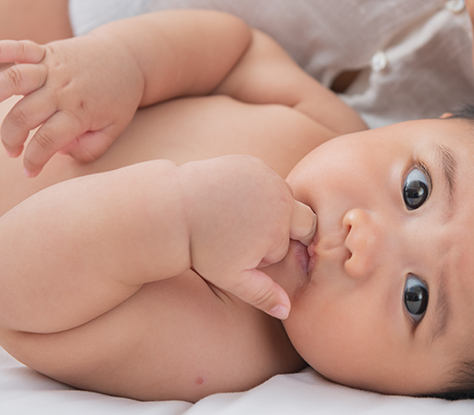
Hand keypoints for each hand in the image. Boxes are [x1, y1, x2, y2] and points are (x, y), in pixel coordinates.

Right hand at [0, 38, 143, 175]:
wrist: (129, 57)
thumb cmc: (119, 97)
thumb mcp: (115, 128)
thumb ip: (91, 148)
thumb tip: (59, 153)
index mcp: (80, 111)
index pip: (47, 140)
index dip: (34, 160)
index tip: (29, 171)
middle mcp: (63, 88)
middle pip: (25, 115)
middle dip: (11, 138)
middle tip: (11, 151)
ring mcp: (53, 68)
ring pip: (13, 79)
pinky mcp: (47, 51)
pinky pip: (19, 47)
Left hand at [179, 155, 315, 319]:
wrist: (172, 209)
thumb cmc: (201, 248)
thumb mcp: (231, 278)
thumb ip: (263, 294)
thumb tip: (287, 311)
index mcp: (279, 229)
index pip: (288, 246)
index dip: (267, 254)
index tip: (241, 252)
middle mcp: (280, 199)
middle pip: (300, 219)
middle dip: (282, 228)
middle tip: (247, 234)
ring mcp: (267, 176)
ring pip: (283, 198)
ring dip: (270, 208)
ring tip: (236, 217)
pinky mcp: (253, 163)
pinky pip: (266, 180)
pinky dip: (256, 189)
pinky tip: (230, 201)